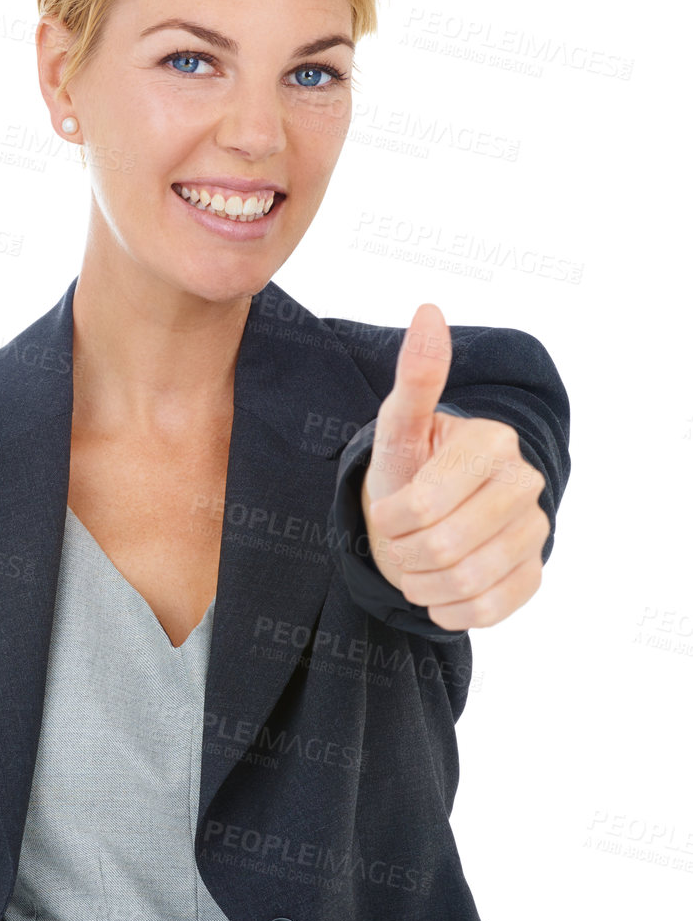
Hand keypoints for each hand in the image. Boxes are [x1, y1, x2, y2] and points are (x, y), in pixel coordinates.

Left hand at [360, 303, 549, 630]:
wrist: (427, 519)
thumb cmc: (408, 469)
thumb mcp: (398, 428)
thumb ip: (414, 377)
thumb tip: (429, 310)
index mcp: (492, 443)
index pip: (422, 505)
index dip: (388, 520)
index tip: (384, 514)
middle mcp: (524, 483)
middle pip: (443, 548)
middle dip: (402, 554)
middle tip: (396, 544)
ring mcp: (536, 530)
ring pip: (465, 582)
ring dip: (421, 585)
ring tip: (413, 567)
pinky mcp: (535, 573)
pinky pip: (489, 609)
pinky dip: (450, 610)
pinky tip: (438, 591)